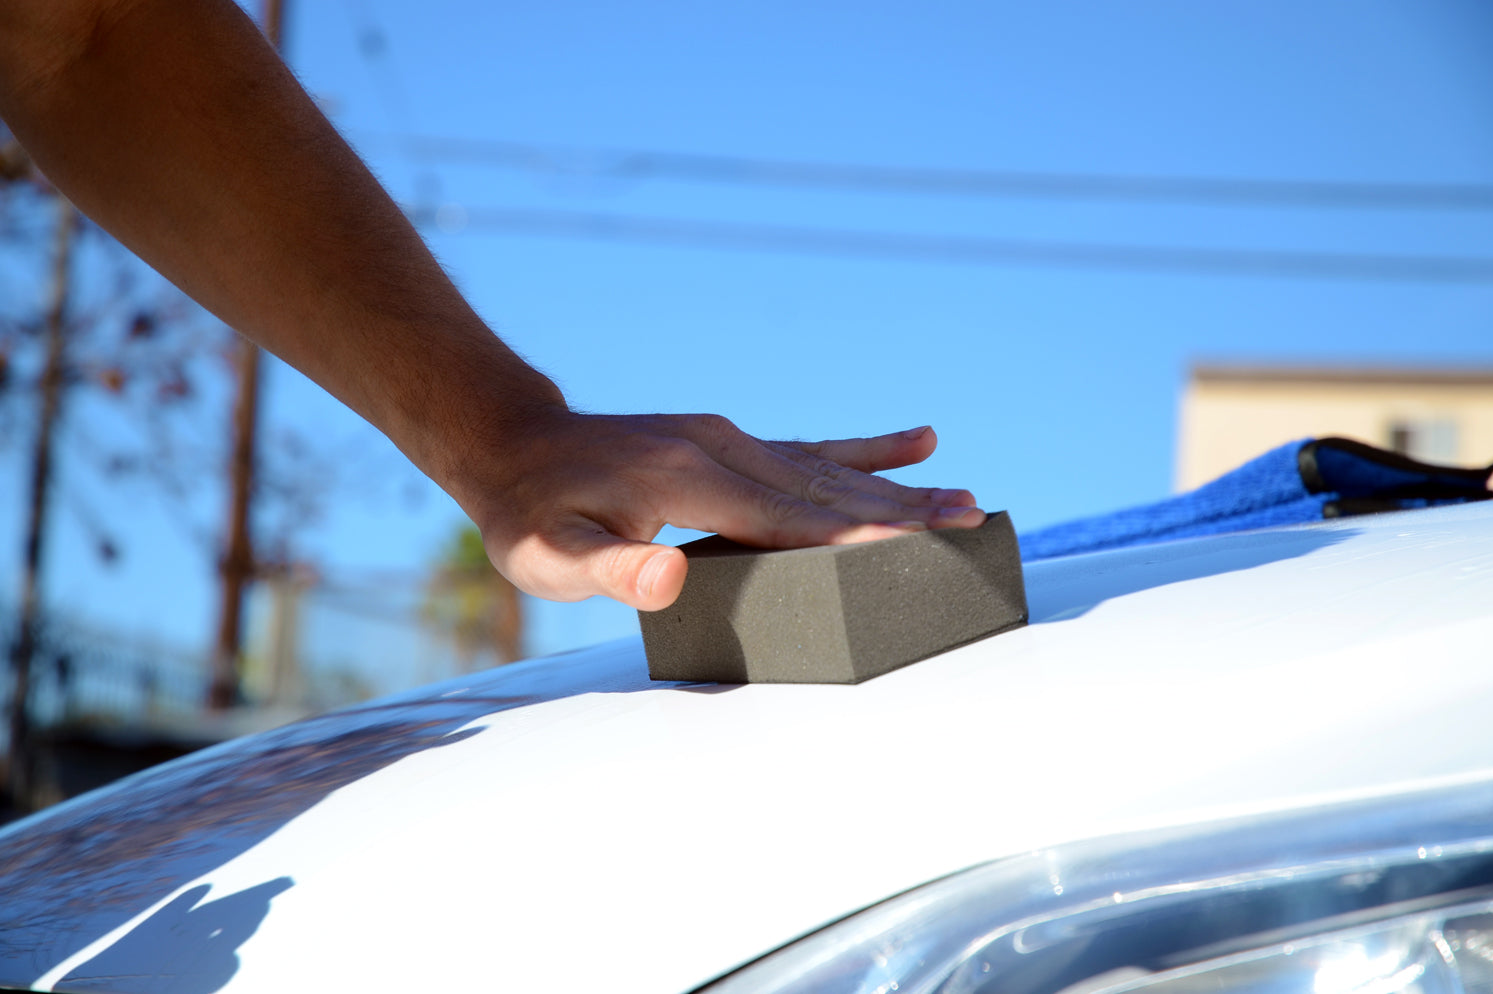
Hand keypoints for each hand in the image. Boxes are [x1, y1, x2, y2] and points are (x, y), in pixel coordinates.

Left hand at [456, 409, 983, 610]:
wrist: (512, 441)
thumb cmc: (528, 511)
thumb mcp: (547, 554)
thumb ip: (606, 570)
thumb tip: (667, 579)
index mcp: (686, 477)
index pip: (784, 515)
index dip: (850, 535)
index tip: (915, 545)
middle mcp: (720, 446)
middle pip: (825, 486)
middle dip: (900, 509)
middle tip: (971, 524)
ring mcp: (728, 437)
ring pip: (828, 467)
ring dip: (897, 484)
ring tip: (964, 497)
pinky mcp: (728, 439)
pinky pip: (809, 445)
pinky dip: (864, 449)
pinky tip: (916, 440)